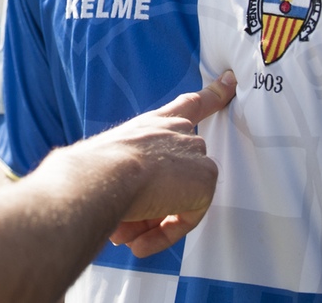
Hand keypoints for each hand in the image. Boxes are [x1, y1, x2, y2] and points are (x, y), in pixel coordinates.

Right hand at [100, 71, 235, 257]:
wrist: (101, 175)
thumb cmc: (91, 169)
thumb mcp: (106, 162)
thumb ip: (122, 175)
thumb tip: (121, 203)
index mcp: (152, 124)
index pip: (188, 105)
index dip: (212, 94)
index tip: (230, 80)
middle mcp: (175, 132)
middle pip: (182, 172)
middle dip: (154, 204)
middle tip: (125, 223)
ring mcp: (193, 153)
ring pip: (181, 197)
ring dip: (151, 220)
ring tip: (125, 233)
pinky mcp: (205, 178)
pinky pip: (188, 216)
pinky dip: (164, 233)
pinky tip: (141, 241)